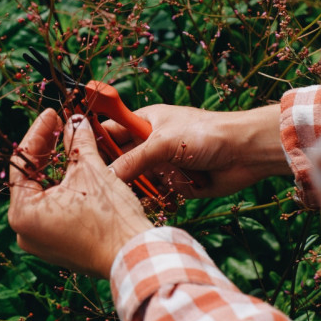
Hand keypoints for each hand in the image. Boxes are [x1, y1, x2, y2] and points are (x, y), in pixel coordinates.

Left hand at [8, 109, 150, 277]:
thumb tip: (75, 120)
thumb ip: (78, 141)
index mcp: (23, 214)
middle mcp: (25, 231)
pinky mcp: (59, 245)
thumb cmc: (110, 218)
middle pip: (32, 178)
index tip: (53, 114)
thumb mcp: (91, 171)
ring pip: (45, 193)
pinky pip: (55, 208)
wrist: (136, 256)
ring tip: (71, 142)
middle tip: (61, 124)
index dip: (39, 134)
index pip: (23, 163)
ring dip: (58, 167)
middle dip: (49, 149)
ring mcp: (41, 241)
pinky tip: (77, 168)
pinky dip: (65, 187)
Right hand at [105, 103, 289, 198]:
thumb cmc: (205, 134)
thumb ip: (133, 160)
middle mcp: (150, 144)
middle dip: (113, 174)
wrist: (245, 153)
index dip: (93, 143)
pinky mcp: (175, 184)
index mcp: (144, 123)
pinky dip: (157, 197)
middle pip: (120, 161)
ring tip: (130, 196)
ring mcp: (162, 165)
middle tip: (98, 187)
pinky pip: (156, 195)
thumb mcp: (163, 142)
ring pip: (136, 182)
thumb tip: (106, 177)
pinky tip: (159, 197)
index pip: (109, 132)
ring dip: (137, 188)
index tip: (75, 158)